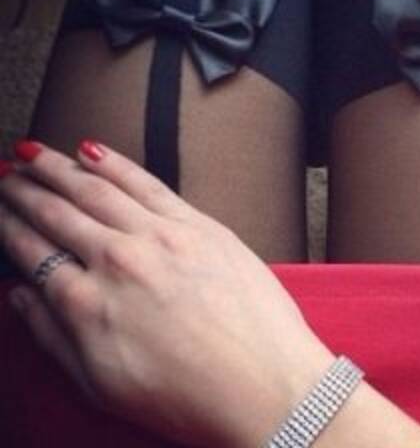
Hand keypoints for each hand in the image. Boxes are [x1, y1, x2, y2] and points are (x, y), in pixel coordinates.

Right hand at [0, 140, 334, 446]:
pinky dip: (115, 164)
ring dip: (58, 166)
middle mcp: (116, 260)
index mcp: (85, 304)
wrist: (266, 385)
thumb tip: (20, 295)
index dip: (8, 227)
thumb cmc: (188, 397)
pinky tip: (92, 150)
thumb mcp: (102, 385)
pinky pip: (147, 184)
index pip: (32, 252)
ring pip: (96, 189)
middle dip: (24, 190)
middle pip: (57, 213)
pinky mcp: (200, 226)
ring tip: (33, 152)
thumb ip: (53, 336)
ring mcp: (161, 237)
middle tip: (5, 174)